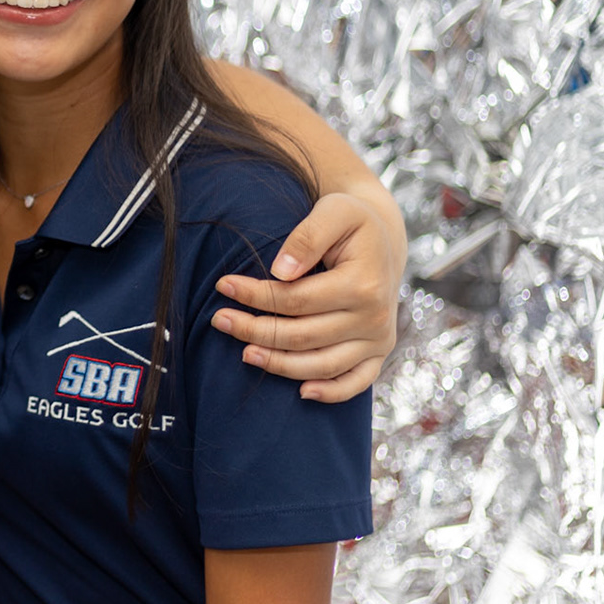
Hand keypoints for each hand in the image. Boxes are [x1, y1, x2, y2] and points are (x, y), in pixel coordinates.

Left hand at [211, 192, 402, 402]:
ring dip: (279, 364)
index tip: (223, 286)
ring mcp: (379, 339)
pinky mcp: (379, 352)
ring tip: (244, 354)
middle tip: (220, 320)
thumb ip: (306, 237)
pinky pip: (357, 382)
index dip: (257, 296)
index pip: (297, 300)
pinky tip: (301, 393)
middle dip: (256, 331)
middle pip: (303, 336)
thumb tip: (280, 271)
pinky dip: (332, 392)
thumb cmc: (351, 220)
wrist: (384, 236)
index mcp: (364, 284)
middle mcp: (375, 318)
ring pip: (322, 365)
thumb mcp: (334, 211)